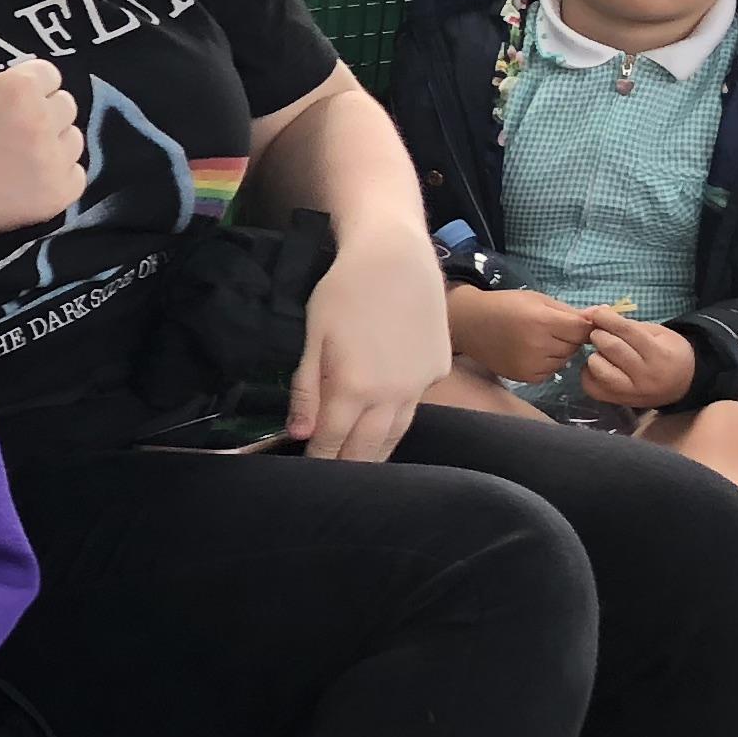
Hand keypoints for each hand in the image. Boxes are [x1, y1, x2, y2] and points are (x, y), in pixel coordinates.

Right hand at [0, 0, 84, 249]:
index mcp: (19, 88)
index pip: (47, 74)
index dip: (24, 87)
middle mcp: (44, 120)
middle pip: (64, 104)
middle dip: (41, 112)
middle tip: (5, 131)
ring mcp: (53, 159)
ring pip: (73, 138)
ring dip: (52, 142)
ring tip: (15, 154)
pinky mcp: (58, 194)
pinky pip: (77, 175)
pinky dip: (58, 176)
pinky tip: (25, 178)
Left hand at [287, 221, 452, 461]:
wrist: (396, 256)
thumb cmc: (344, 291)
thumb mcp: (313, 337)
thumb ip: (306, 388)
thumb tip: (298, 434)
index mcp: (354, 389)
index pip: (333, 442)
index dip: (320, 461)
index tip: (311, 476)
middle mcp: (391, 395)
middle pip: (368, 447)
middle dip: (350, 466)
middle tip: (337, 480)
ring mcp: (420, 384)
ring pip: (397, 432)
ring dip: (379, 452)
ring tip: (364, 465)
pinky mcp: (438, 368)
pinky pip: (417, 404)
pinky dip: (400, 417)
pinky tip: (389, 421)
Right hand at [445, 282, 595, 385]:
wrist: (470, 324)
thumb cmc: (506, 305)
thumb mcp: (539, 300)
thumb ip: (570, 311)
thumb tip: (602, 316)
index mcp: (543, 321)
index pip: (583, 329)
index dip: (585, 325)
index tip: (581, 321)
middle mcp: (538, 346)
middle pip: (576, 345)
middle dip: (571, 337)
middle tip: (554, 328)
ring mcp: (531, 364)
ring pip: (565, 359)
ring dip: (561, 350)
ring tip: (542, 339)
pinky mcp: (525, 377)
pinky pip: (551, 371)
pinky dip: (549, 362)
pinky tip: (533, 352)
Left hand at [580, 311, 699, 410]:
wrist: (683, 385)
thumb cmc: (670, 353)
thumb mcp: (660, 334)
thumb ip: (631, 325)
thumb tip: (600, 313)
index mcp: (659, 355)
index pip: (628, 332)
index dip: (609, 319)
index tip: (598, 312)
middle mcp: (644, 376)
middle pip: (611, 348)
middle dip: (599, 335)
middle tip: (599, 331)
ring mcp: (630, 392)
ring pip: (598, 368)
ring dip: (594, 354)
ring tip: (601, 350)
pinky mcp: (617, 401)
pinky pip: (592, 386)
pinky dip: (589, 372)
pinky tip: (599, 365)